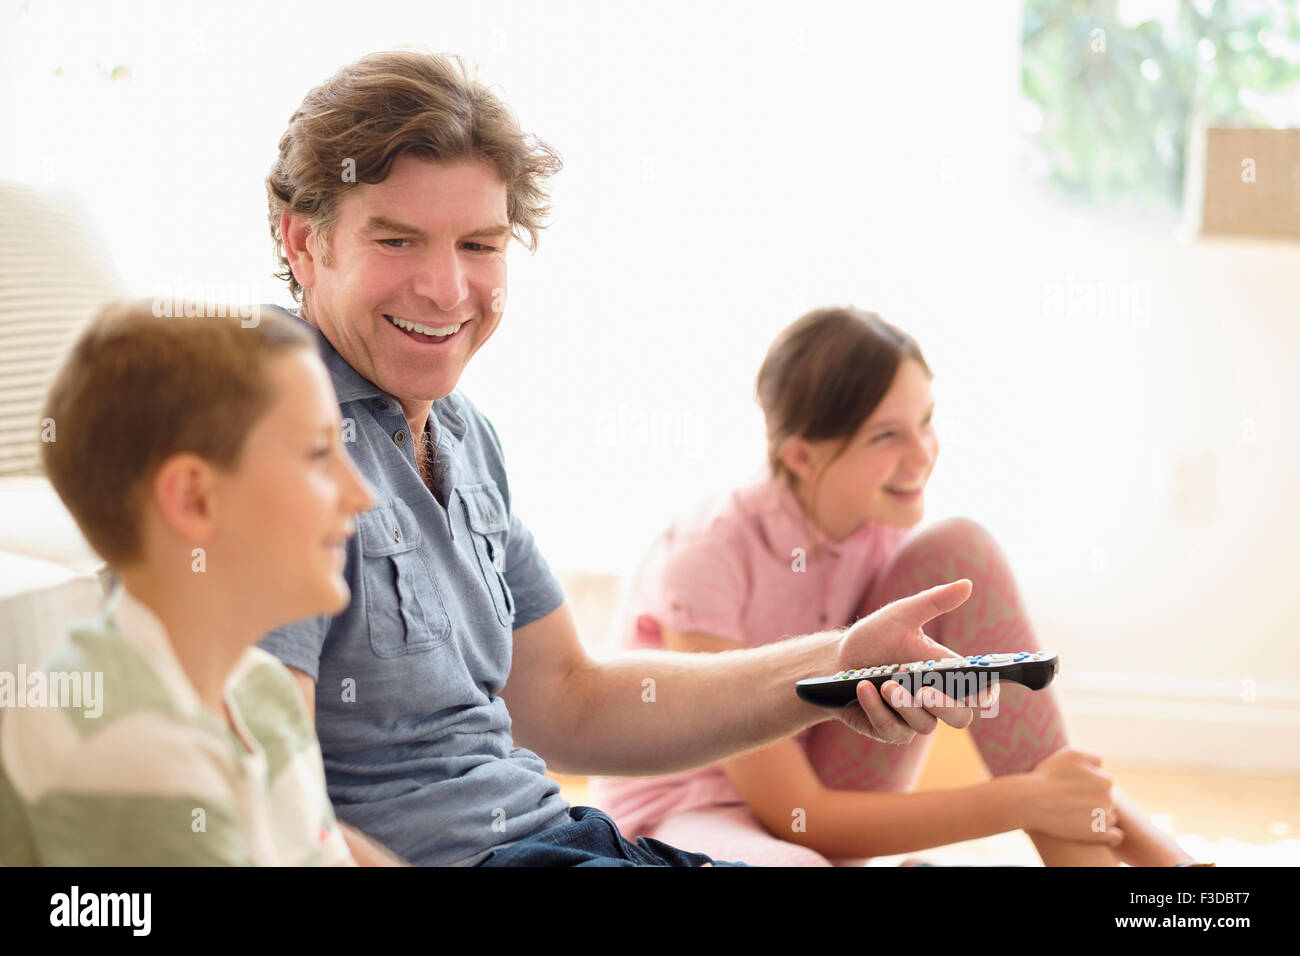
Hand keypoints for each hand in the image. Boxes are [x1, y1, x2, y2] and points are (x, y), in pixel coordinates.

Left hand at [834, 579, 994, 742]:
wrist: (834, 660)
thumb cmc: (874, 638)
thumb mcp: (901, 616)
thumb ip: (934, 602)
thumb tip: (967, 584)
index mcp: (945, 675)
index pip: (978, 692)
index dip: (987, 694)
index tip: (983, 691)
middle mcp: (933, 700)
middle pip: (959, 717)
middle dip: (944, 705)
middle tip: (924, 689)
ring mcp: (911, 718)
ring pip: (924, 726)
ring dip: (905, 705)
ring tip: (885, 684)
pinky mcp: (887, 730)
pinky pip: (890, 730)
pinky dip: (876, 710)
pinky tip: (864, 689)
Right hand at [1018, 747, 1122, 844]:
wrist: (1030, 801)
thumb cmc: (1048, 776)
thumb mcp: (1070, 754)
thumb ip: (1092, 757)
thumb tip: (1102, 765)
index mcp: (1106, 781)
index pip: (1104, 782)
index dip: (1088, 783)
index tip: (1073, 787)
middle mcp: (1109, 800)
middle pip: (1106, 800)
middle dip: (1092, 800)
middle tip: (1071, 801)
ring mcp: (1103, 819)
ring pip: (1109, 817)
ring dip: (1098, 816)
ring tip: (1074, 815)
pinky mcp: (1097, 835)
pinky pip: (1115, 837)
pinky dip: (1109, 835)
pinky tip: (1096, 831)